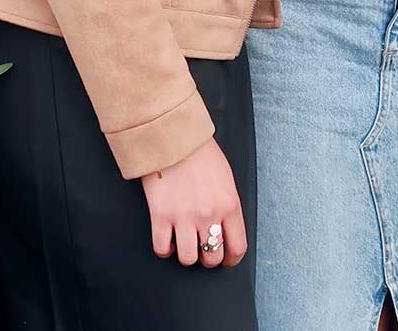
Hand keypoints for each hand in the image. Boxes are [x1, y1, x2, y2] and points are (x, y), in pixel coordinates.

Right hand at [140, 136, 247, 268]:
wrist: (172, 138)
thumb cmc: (200, 154)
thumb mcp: (226, 178)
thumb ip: (227, 205)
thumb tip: (226, 228)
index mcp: (229, 205)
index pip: (237, 247)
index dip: (231, 259)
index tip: (226, 260)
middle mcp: (208, 215)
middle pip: (212, 256)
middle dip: (208, 258)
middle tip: (203, 249)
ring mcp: (183, 217)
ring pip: (188, 259)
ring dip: (186, 255)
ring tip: (184, 243)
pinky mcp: (160, 216)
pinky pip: (162, 249)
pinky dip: (165, 249)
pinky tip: (167, 239)